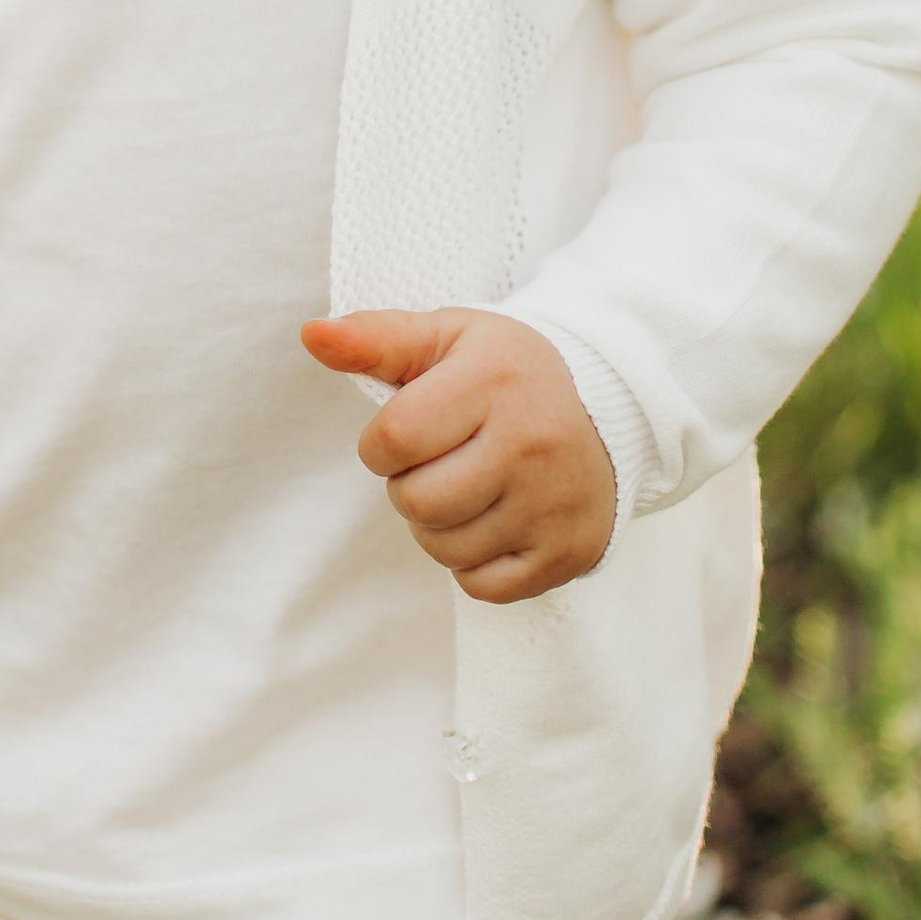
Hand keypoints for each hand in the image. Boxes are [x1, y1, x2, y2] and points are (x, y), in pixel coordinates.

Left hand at [302, 308, 616, 602]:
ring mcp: (553, 505)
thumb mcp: (445, 338)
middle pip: (416, 501)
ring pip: (445, 549)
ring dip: (436, 525)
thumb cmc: (504, 372)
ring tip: (465, 487)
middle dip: (408, 485)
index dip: (380, 443)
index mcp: (493, 381)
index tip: (405, 429)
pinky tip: (493, 519)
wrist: (608, 410)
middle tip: (439, 461)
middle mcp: (530, 444)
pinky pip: (481, 585)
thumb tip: (312, 335)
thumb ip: (375, 338)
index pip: (394, 438)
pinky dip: (472, 562)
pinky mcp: (567, 553)